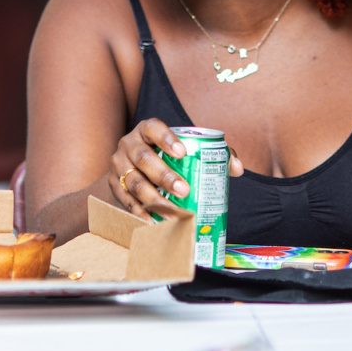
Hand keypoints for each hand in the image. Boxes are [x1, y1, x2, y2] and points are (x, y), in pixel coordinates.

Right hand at [109, 120, 243, 218]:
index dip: (166, 139)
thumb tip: (237, 169)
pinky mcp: (114, 186)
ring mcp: (119, 166)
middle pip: (143, 159)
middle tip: (184, 190)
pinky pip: (127, 201)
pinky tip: (156, 222)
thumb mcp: (184, 148)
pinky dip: (142, 213)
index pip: (154, 128)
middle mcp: (128, 145)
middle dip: (164, 175)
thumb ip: (213, 154)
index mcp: (146, 130)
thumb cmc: (165, 155)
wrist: (131, 167)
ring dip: (154, 198)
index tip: (183, 152)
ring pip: (134, 182)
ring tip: (173, 211)